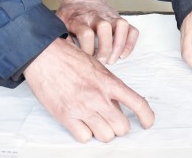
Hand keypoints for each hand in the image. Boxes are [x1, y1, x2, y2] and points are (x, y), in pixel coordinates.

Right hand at [24, 37, 154, 142]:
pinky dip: (84, 133)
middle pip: (122, 127)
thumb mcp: (97, 68)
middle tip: (112, 120)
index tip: (148, 122)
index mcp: (109, 82)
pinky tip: (81, 122)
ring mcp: (82, 108)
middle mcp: (98, 97)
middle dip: (119, 126)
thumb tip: (118, 108)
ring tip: (95, 120)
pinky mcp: (66, 116)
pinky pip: (84, 137)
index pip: (137, 103)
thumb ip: (109, 88)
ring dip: (102, 131)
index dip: (147, 117)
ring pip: (105, 136)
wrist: (44, 55)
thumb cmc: (69, 58)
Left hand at [56, 0, 137, 64]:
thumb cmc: (71, 14)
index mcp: (79, 18)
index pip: (86, 33)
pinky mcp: (119, 19)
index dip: (87, 50)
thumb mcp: (60, 23)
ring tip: (113, 59)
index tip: (85, 59)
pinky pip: (131, 30)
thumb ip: (62, 37)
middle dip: (104, 49)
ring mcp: (110, 16)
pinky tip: (122, 54)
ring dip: (119, 45)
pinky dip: (130, 43)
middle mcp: (96, 16)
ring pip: (121, 25)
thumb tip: (68, 54)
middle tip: (101, 61)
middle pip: (104, 28)